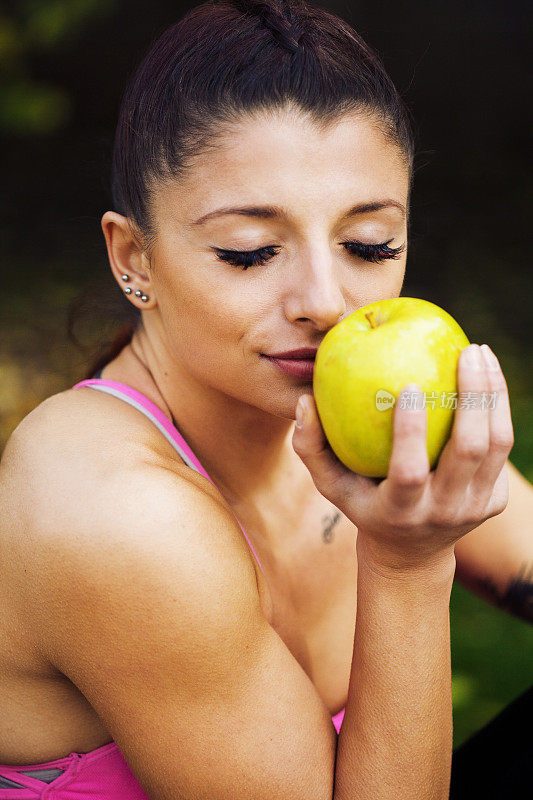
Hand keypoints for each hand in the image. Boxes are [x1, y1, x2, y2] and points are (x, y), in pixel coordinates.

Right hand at [292, 343, 513, 571]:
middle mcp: (443, 512)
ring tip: (480, 352)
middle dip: (473, 397)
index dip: (410, 432)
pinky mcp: (495, 500)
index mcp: (400, 511)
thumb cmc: (363, 502)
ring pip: (496, 445)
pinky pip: (502, 448)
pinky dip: (498, 406)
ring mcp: (475, 508)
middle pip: (468, 452)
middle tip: (466, 351)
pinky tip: (487, 373)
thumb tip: (305, 400)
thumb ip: (310, 446)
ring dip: (493, 394)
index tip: (409, 385)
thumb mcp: (331, 485)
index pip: (409, 473)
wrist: (412, 552)